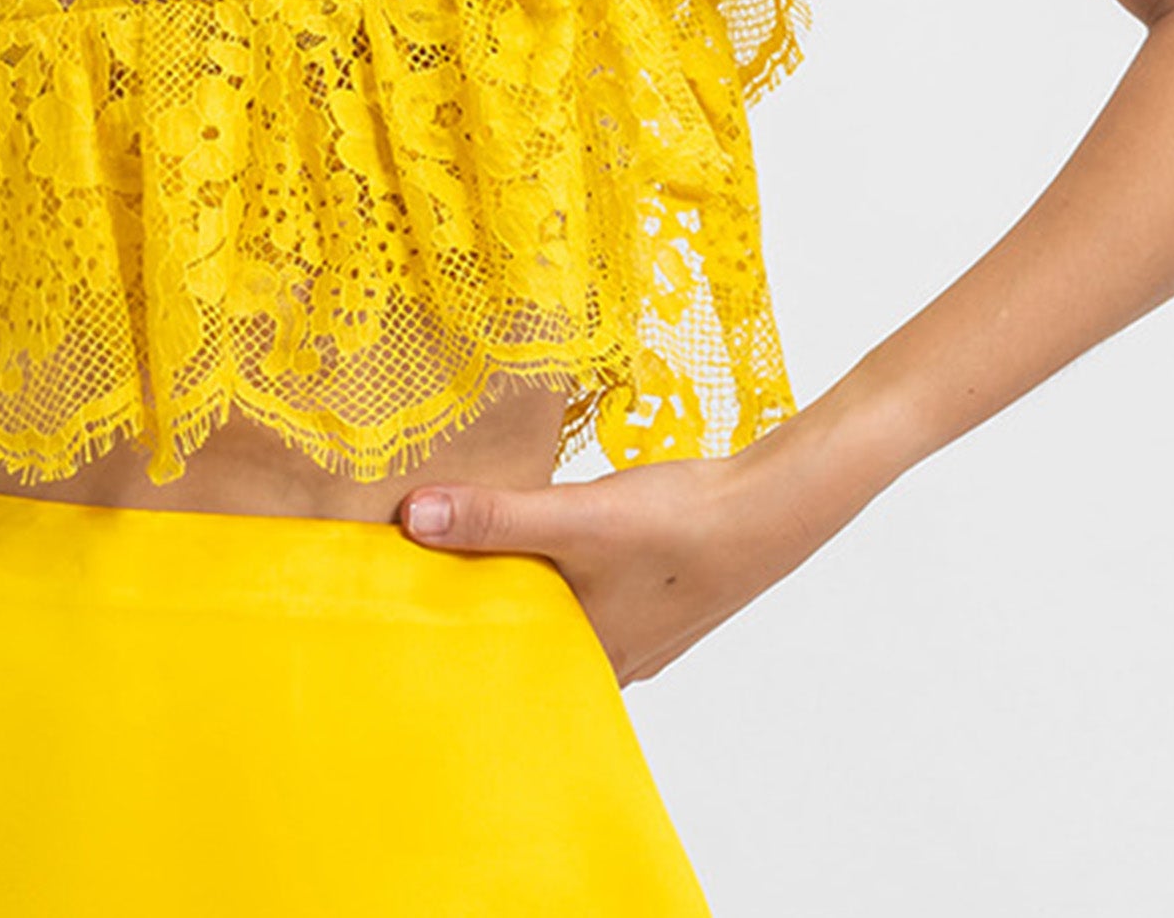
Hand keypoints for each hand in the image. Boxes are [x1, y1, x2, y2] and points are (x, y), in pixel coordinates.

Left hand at [398, 439, 841, 686]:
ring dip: (523, 588)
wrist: (772, 507)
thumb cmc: (681, 526)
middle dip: (483, 613)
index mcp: (588, 658)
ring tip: (465, 558)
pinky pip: (591, 594)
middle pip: (530, 639)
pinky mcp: (655, 593)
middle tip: (417, 584)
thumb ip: (496, 518)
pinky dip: (561, 573)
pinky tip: (543, 542)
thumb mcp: (574, 518)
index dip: (456, 646)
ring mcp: (639, 628)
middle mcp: (614, 656)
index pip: (504, 667)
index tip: (401, 625)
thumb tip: (413, 518)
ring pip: (561, 615)